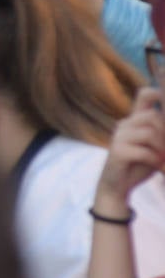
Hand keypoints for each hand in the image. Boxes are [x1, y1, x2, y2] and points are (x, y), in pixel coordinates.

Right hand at [95, 87, 164, 214]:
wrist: (117, 185)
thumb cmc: (140, 164)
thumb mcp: (155, 144)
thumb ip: (162, 131)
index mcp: (135, 120)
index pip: (145, 95)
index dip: (158, 92)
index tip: (163, 99)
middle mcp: (125, 124)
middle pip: (153, 117)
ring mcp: (118, 137)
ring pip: (150, 133)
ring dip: (161, 149)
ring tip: (162, 159)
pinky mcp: (117, 152)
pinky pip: (144, 151)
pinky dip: (154, 160)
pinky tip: (155, 166)